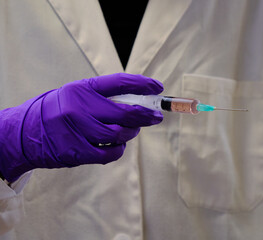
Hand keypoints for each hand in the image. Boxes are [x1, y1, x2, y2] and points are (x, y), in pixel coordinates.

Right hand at [0, 73, 162, 181]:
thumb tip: (139, 102)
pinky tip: (117, 145)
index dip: (143, 84)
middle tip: (156, 116)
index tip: (157, 87)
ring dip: (131, 133)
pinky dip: (119, 150)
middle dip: (147, 115)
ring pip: (119, 134)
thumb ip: (103, 97)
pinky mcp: (77, 152)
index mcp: (81, 89)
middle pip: (126, 112)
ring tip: (132, 130)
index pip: (119, 82)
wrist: (24, 133)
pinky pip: (110, 153)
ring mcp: (78, 131)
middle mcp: (80, 107)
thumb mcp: (76, 95)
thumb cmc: (58, 110)